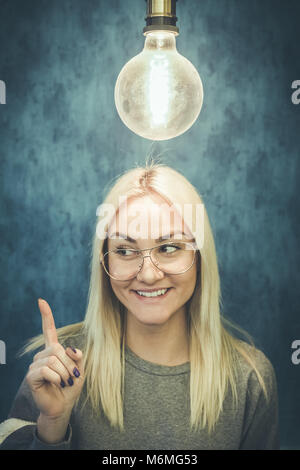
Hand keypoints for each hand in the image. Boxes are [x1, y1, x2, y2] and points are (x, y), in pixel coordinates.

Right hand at [26, 299, 84, 420]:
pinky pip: (47, 370)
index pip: (48, 329)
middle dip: (69, 364)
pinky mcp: (31, 376)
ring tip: (64, 382)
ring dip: (64, 373)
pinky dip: (57, 378)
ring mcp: (35, 365)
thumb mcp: (80, 369)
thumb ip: (78, 357)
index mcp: (54, 350)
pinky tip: (57, 384)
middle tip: (72, 377)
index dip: (46, 315)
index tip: (41, 301)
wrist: (63, 406)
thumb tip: (71, 349)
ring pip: (53, 360)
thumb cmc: (71, 387)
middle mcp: (42, 355)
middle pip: (57, 349)